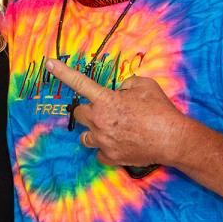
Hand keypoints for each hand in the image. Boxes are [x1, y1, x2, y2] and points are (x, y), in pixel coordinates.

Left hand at [45, 59, 189, 168]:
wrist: (173, 139)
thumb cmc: (160, 110)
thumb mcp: (145, 86)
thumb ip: (127, 84)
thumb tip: (121, 90)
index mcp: (106, 100)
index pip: (80, 82)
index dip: (63, 72)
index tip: (49, 64)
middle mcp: (99, 120)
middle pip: (79, 114)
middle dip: (88, 111)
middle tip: (105, 112)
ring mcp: (103, 141)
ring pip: (85, 137)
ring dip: (94, 131)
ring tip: (111, 130)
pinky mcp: (110, 157)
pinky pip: (99, 153)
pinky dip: (105, 149)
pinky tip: (118, 144)